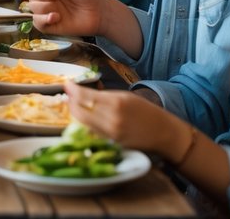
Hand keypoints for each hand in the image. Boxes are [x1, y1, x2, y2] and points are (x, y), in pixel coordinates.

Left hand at [62, 84, 187, 158]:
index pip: (86, 96)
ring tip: (74, 105)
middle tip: (68, 95)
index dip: (73, 90)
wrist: (163, 133)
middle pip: (80, 111)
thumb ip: (105, 96)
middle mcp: (112, 119)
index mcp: (116, 103)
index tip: (66, 84)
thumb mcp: (126, 97)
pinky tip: (85, 119)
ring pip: (84, 124)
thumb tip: (84, 92)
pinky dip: (86, 126)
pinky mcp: (112, 145)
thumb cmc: (146, 111)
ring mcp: (111, 134)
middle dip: (71, 102)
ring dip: (76, 114)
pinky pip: (93, 134)